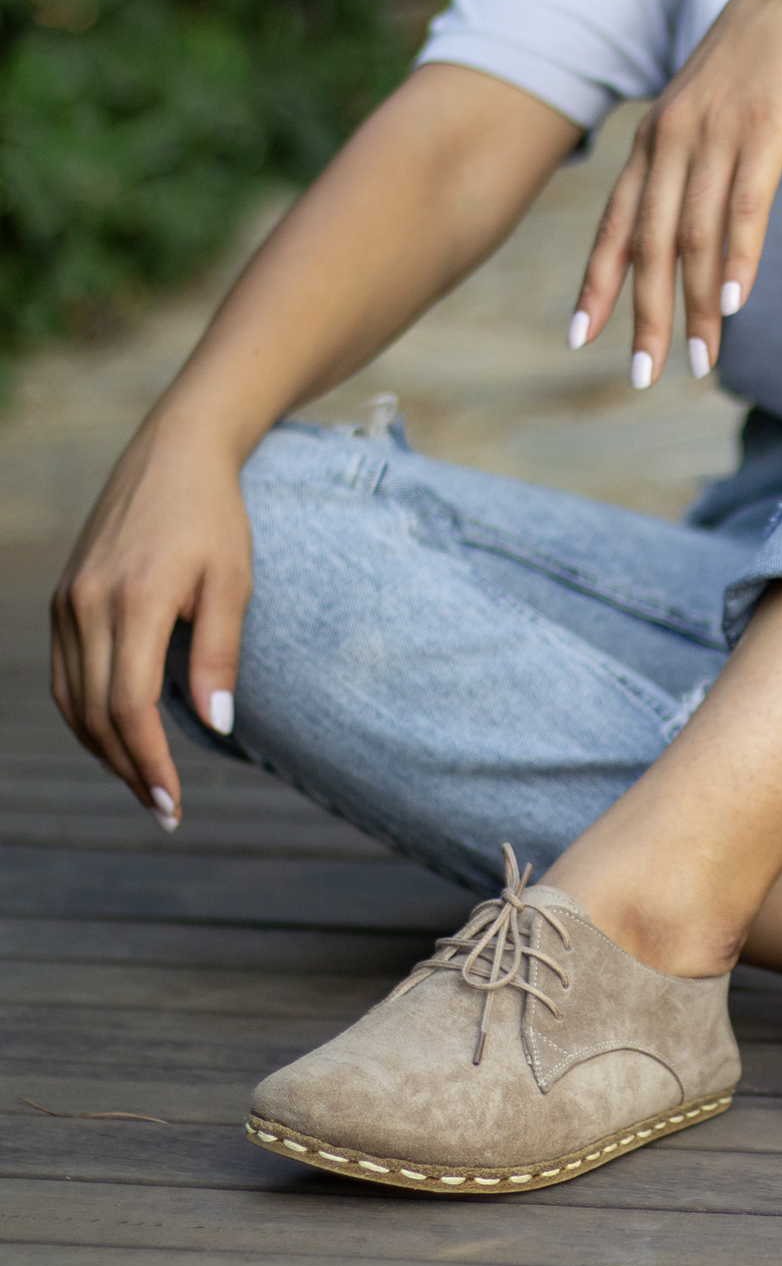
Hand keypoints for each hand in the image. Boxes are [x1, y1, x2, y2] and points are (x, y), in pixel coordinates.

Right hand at [51, 417, 252, 830]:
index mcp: (134, 602)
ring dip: (104, 749)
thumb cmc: (215, 519)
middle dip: (130, 768)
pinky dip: (87, 714)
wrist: (173, 456)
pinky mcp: (63, 598)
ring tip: (145, 783)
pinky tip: (118, 735)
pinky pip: (65, 674)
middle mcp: (87, 605)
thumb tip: (216, 727)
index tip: (174, 803)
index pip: (129, 706)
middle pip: (96, 713)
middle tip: (165, 809)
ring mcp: (67, 602)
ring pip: (72, 701)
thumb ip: (221, 654)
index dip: (149, 762)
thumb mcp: (234, 582)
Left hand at [569, 0, 781, 383]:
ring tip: (702, 363)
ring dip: (699, 307)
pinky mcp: (764, 133)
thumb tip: (676, 240)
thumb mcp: (698, 118)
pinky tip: (738, 303)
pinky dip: (740, 259)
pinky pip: (745, 207)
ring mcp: (715, 138)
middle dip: (646, 318)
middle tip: (643, 376)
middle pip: (648, 247)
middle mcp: (669, 145)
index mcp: (648, 146)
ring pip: (695, 239)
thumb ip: (681, 173)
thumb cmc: (748, 68)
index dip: (594, 285)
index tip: (579, 338)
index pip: (613, 228)